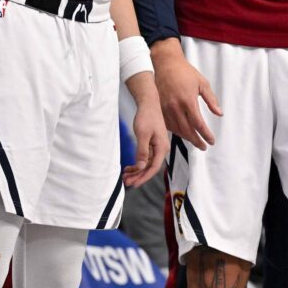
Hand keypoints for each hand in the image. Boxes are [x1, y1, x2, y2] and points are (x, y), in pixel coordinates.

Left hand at [124, 71, 170, 186]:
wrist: (148, 104)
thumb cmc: (146, 117)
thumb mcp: (142, 134)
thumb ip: (142, 151)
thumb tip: (141, 167)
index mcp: (162, 148)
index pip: (153, 168)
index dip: (143, 177)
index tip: (134, 184)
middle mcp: (162, 149)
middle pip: (150, 168)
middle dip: (138, 176)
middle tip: (126, 182)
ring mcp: (157, 147)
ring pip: (147, 164)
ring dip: (137, 171)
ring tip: (125, 176)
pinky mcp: (153, 144)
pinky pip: (146, 158)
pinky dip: (138, 163)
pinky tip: (129, 167)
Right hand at [152, 40, 221, 149]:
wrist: (165, 64)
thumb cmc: (184, 72)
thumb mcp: (202, 83)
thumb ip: (211, 100)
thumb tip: (219, 113)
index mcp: (188, 100)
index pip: (198, 124)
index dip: (206, 134)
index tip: (211, 141)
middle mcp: (175, 106)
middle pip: (187, 130)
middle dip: (197, 141)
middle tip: (204, 146)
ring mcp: (165, 108)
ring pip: (176, 129)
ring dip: (186, 138)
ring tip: (195, 141)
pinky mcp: (159, 108)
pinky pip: (167, 125)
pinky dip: (175, 131)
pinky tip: (182, 132)